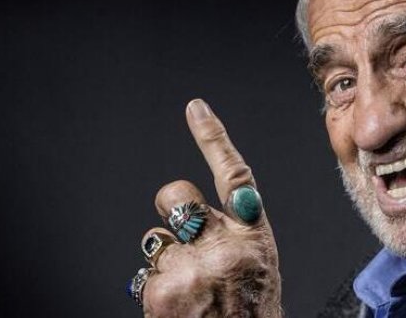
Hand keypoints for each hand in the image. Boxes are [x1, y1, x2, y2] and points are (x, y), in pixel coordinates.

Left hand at [137, 99, 281, 316]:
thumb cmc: (250, 313)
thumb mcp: (257, 267)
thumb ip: (233, 235)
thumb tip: (198, 217)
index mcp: (253, 236)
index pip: (235, 175)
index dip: (213, 138)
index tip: (195, 108)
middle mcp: (223, 245)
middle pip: (175, 195)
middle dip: (172, 207)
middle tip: (182, 234)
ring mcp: (191, 267)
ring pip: (155, 239)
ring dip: (166, 258)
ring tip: (189, 290)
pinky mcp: (162, 289)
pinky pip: (147, 273)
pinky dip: (159, 289)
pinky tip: (179, 309)